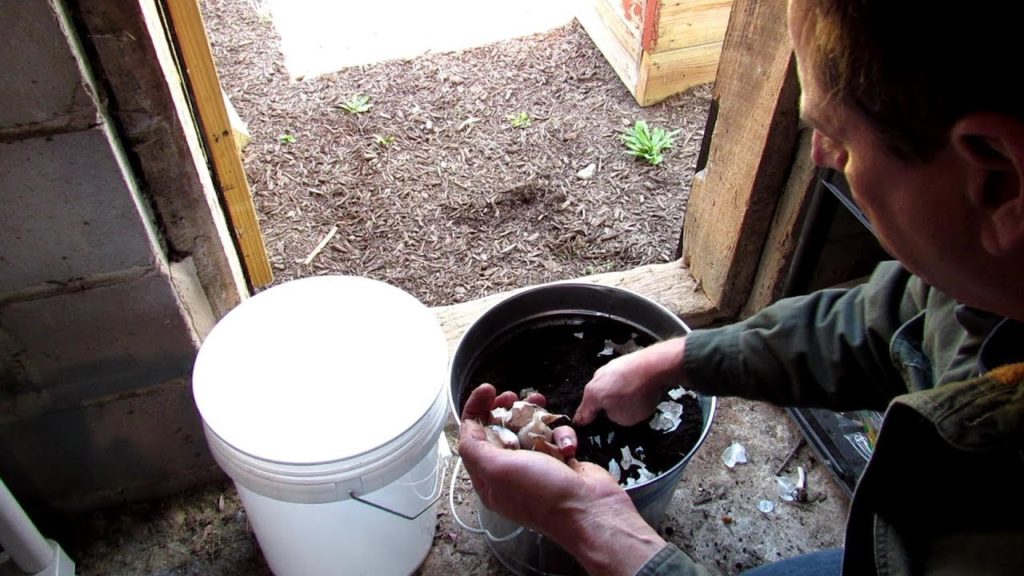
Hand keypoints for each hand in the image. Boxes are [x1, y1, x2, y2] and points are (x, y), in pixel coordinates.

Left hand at [458, 384, 665, 574]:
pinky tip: (566, 443)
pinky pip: (553, 435)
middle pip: (500, 429)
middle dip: (506, 408)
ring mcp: (535, 465)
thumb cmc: (544, 494)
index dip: (476, 409)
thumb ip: (474, 448)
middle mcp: (510, 472)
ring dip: (535, 414)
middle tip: (514, 396)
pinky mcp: (558, 460)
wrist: (589, 509)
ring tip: (541, 403)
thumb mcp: (497, 470)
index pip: (473, 436)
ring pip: (529, 428)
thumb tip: (466, 427)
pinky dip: (560, 433)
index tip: (488, 390)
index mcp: (489, 478)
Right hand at [575, 337, 687, 425]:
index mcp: (591, 395)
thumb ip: (613, 418)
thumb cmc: (638, 393)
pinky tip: (637, 390)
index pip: (582, 414)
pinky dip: (627, 386)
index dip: (582, 423)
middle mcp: (596, 379)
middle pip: (595, 398)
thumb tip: (613, 413)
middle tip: (612, 417)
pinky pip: (621, 379)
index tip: (580, 426)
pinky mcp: (623, 362)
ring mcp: (609, 368)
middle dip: (602, 407)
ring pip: (608, 387)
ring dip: (616, 395)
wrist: (655, 366)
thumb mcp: (623, 420)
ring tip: (632, 402)